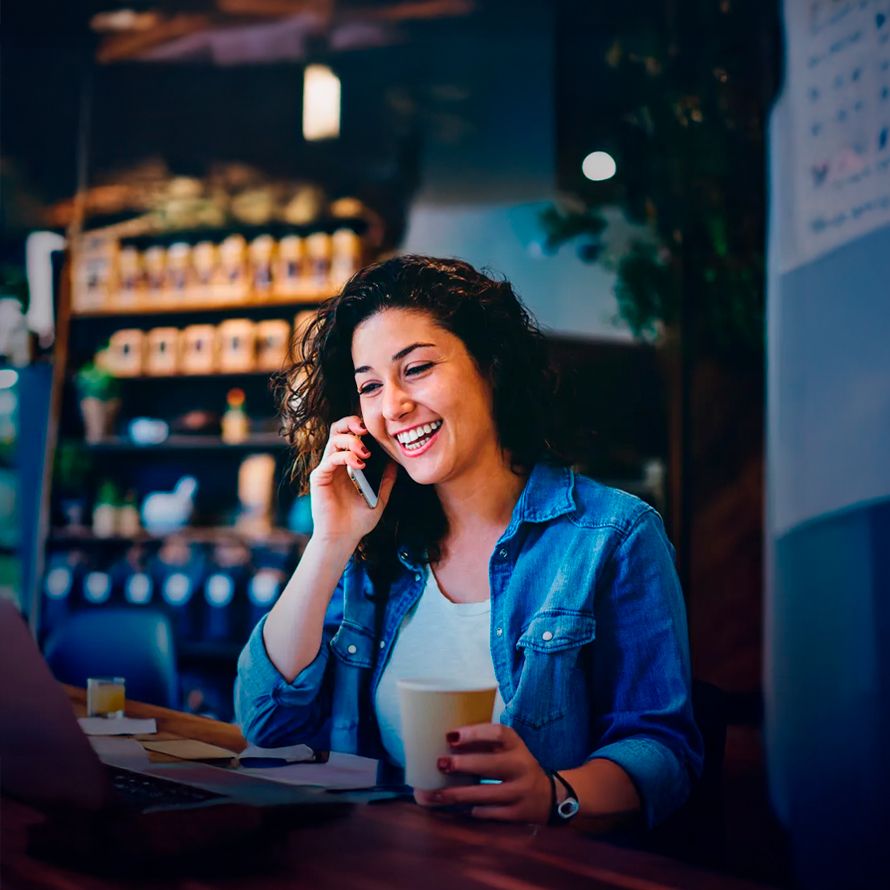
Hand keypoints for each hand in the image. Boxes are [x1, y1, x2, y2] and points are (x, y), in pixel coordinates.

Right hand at [308, 415, 396, 542]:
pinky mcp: (319, 478)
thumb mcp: (380, 497)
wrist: (343, 538)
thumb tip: (397, 461)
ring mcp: (326, 469)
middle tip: (366, 430)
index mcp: (348, 464)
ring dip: (351, 441)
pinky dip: (345, 456)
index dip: (359, 426)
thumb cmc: (358, 520)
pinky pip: (330, 459)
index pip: (350, 434)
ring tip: (365, 453)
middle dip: (351, 423)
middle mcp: (335, 463)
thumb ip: (387, 479)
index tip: (376, 429)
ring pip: (334, 441)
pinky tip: (358, 465)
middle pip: (337, 430)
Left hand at [413, 723, 551, 823]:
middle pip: (490, 765)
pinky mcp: (517, 814)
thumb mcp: (509, 749)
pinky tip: (454, 809)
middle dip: (462, 765)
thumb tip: (446, 741)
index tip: (450, 736)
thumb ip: (485, 744)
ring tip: (433, 794)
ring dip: (457, 794)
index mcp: (516, 745)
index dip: (474, 734)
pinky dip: (470, 810)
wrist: (548, 796)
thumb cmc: (516, 765)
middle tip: (440, 764)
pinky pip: (489, 813)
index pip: (498, 733)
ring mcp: (520, 792)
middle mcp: (521, 767)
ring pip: (485, 794)